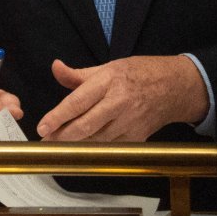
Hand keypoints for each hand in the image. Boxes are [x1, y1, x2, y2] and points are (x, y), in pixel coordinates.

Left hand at [36, 56, 208, 141]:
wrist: (174, 87)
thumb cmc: (138, 74)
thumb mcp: (108, 67)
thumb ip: (78, 74)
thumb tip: (55, 68)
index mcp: (110, 81)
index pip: (78, 101)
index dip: (58, 116)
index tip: (42, 127)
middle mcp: (119, 102)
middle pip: (86, 126)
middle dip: (62, 136)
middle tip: (46, 141)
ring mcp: (129, 122)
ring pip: (96, 140)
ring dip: (75, 145)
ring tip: (58, 145)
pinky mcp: (136, 137)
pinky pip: (109, 147)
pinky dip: (94, 148)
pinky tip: (82, 147)